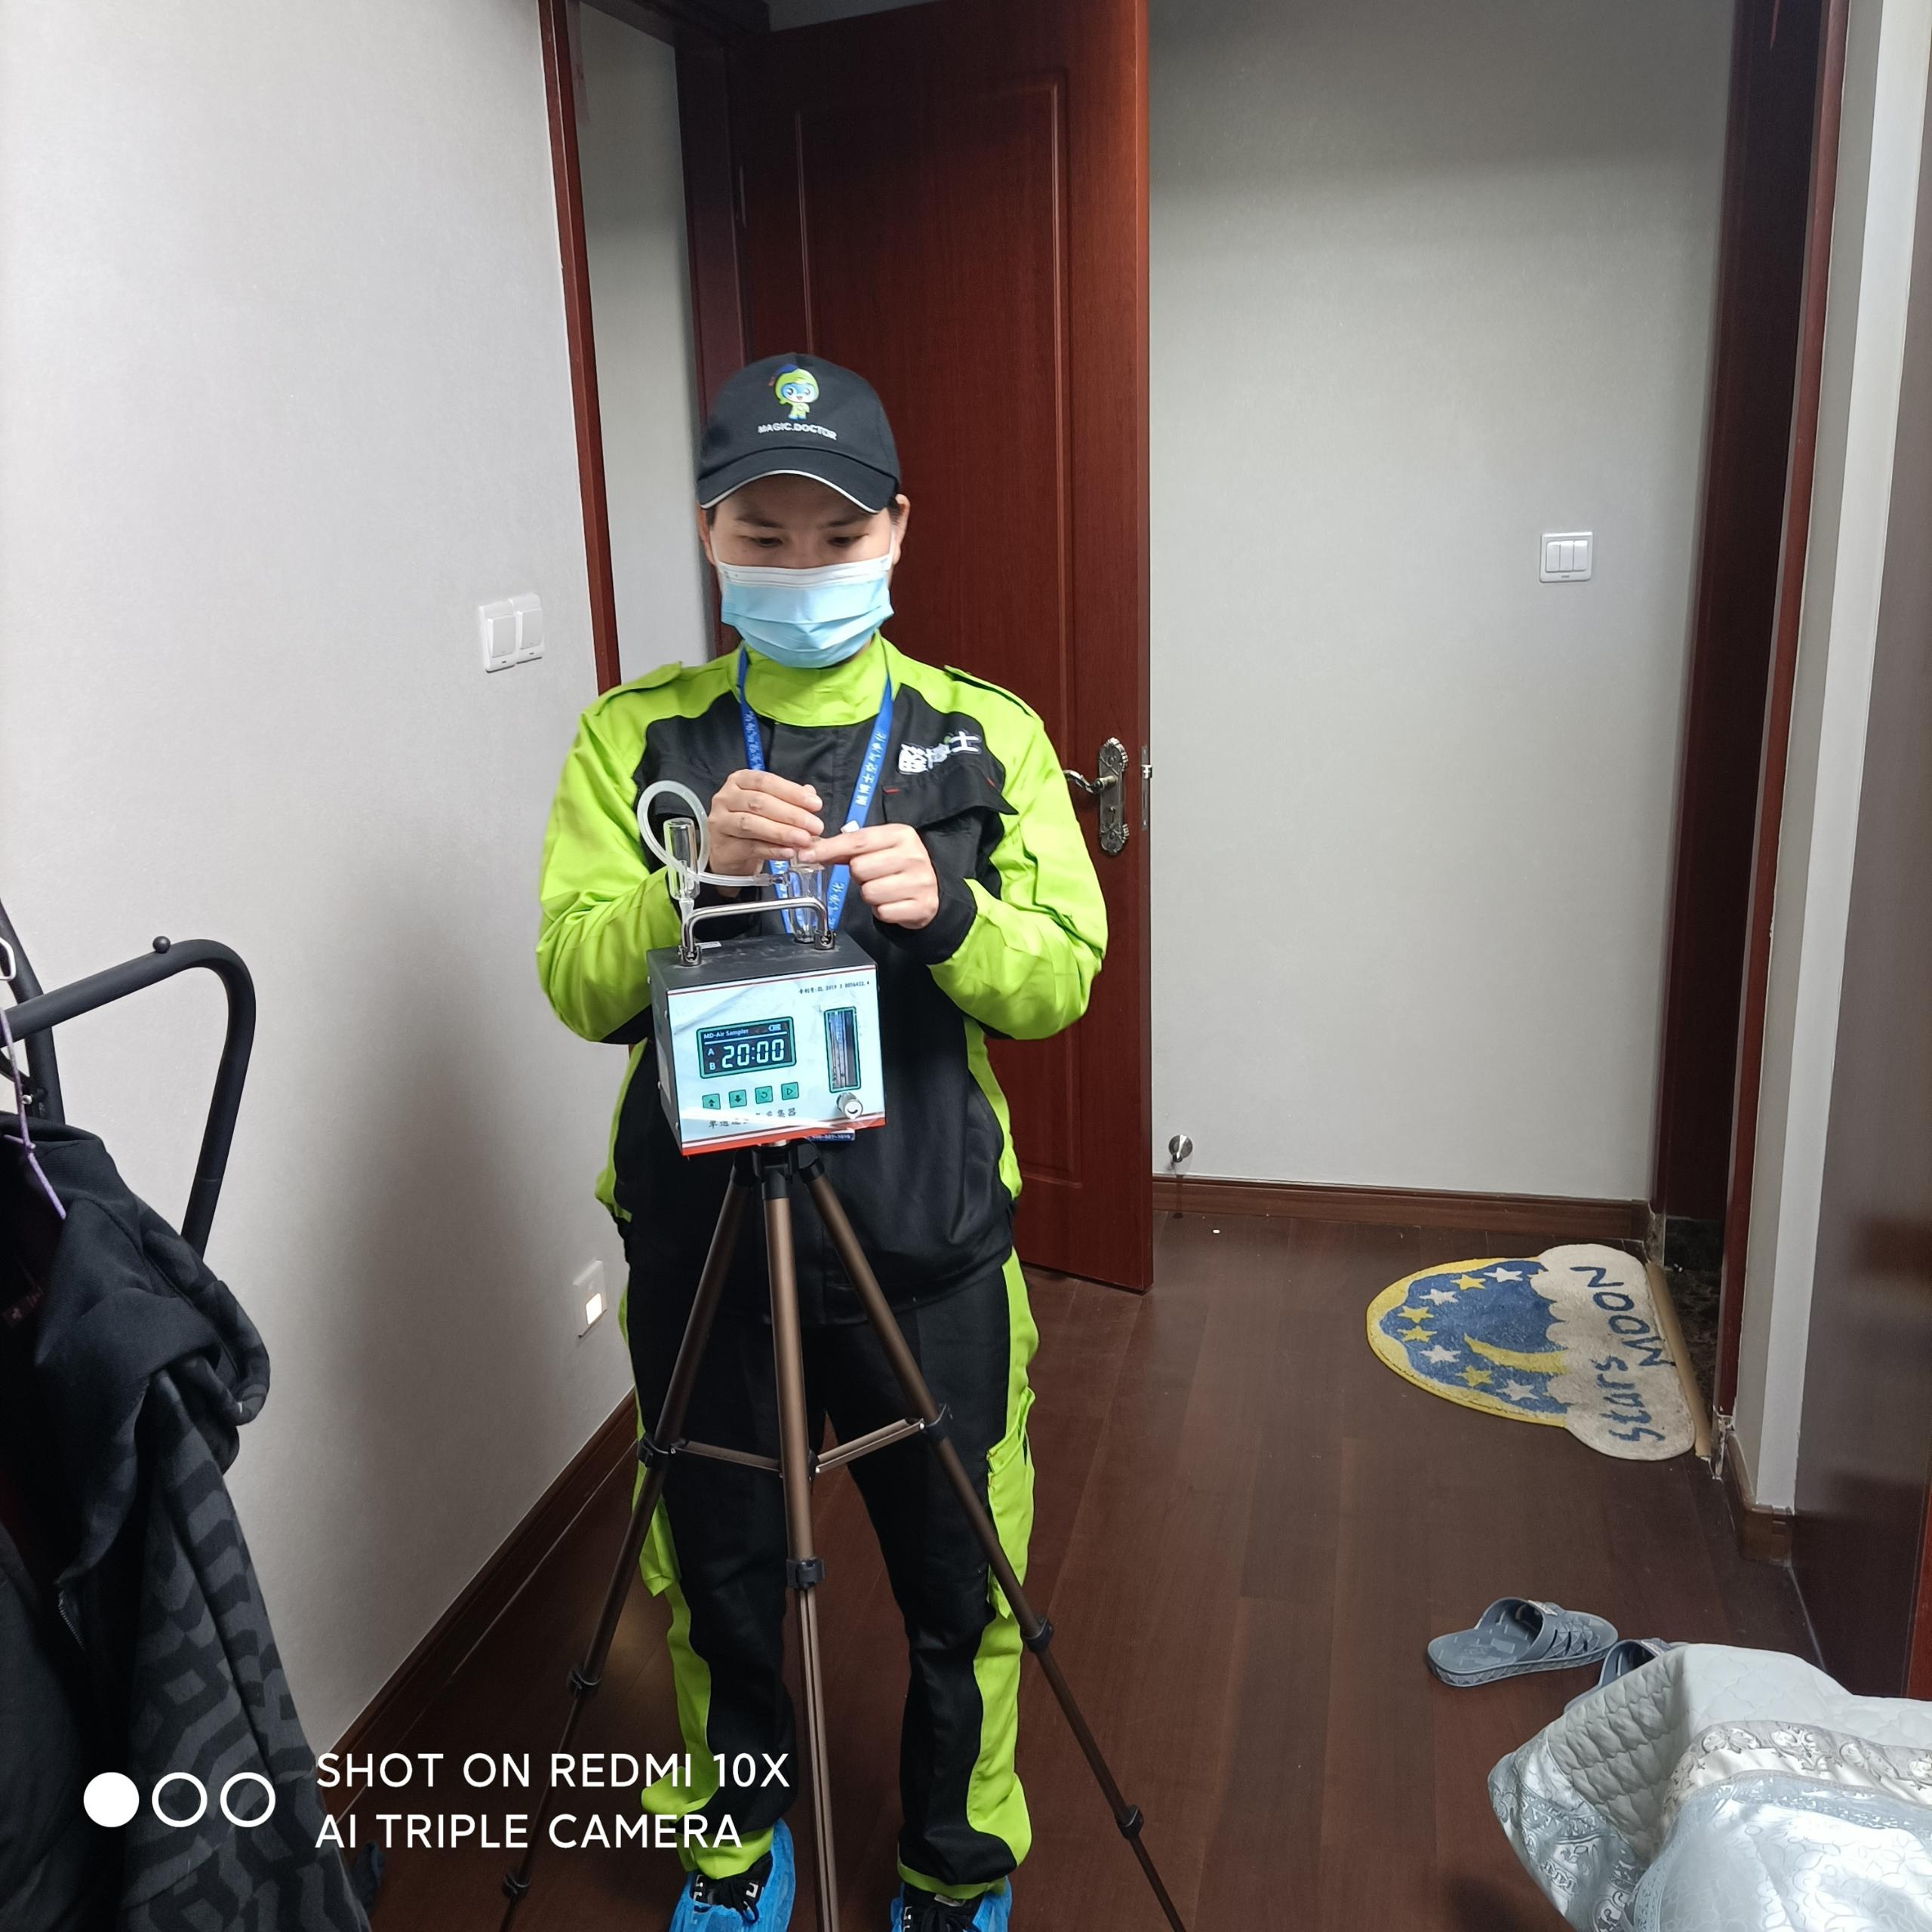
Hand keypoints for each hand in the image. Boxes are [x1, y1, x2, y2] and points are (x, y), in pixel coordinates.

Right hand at [708, 770, 823, 874]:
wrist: (731, 850)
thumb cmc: (753, 821)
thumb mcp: (770, 805)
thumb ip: (790, 798)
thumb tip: (811, 795)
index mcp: (740, 780)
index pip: (766, 782)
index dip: (793, 792)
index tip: (816, 804)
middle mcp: (726, 798)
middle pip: (759, 803)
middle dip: (791, 814)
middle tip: (815, 826)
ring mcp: (721, 822)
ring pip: (752, 825)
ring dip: (782, 833)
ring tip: (804, 839)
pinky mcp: (723, 846)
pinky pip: (750, 847)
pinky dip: (772, 850)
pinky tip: (789, 852)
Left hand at [807, 824, 938, 929]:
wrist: (930, 891)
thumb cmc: (897, 867)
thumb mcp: (877, 849)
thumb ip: (846, 847)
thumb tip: (812, 848)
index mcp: (901, 835)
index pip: (858, 841)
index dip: (829, 849)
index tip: (807, 854)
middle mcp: (914, 855)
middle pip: (860, 868)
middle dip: (859, 876)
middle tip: (873, 875)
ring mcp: (920, 881)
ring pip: (869, 892)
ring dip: (869, 894)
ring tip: (883, 888)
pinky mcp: (922, 905)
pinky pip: (882, 912)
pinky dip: (881, 910)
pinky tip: (892, 901)